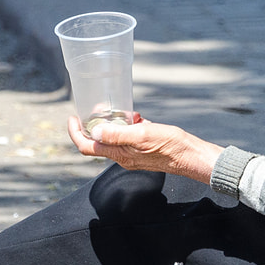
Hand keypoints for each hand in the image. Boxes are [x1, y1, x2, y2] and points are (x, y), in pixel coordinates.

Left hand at [67, 114, 223, 183]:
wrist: (191, 155)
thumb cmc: (170, 145)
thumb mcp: (142, 135)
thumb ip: (118, 134)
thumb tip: (96, 131)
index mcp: (120, 154)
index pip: (87, 146)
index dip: (75, 133)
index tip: (73, 118)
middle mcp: (123, 156)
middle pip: (98, 142)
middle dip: (94, 124)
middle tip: (98, 108)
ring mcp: (133, 154)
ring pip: (114, 138)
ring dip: (113, 123)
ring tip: (118, 110)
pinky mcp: (143, 151)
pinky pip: (128, 138)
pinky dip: (128, 126)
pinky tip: (138, 117)